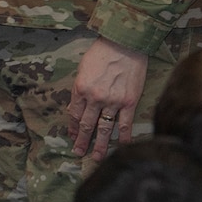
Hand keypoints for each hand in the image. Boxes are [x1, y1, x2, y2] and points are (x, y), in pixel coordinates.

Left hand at [69, 38, 147, 158]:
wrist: (125, 43)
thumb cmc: (102, 52)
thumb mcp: (83, 68)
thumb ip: (79, 88)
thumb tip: (76, 106)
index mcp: (81, 89)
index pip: (74, 114)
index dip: (72, 127)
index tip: (72, 136)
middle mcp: (95, 98)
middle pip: (87, 125)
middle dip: (82, 141)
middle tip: (78, 153)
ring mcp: (113, 102)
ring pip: (104, 129)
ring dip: (100, 145)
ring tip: (96, 157)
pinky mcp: (129, 102)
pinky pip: (125, 124)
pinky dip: (124, 136)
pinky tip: (122, 146)